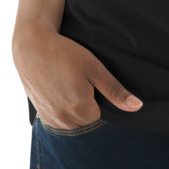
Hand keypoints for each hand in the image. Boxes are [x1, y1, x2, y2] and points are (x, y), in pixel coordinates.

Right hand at [12, 21, 142, 128]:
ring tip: (67, 82)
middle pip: (87, 118)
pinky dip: (61, 108)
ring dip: (74, 107)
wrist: (32, 48)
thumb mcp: (94, 68)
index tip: (89, 79)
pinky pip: (59, 119)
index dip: (97, 94)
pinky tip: (58, 89)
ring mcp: (51, 119)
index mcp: (81, 109)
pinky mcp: (41, 115)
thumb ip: (115, 91)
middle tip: (77, 79)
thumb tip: (137, 107)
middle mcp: (65, 120)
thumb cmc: (65, 54)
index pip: (101, 112)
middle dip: (86, 102)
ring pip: (73, 120)